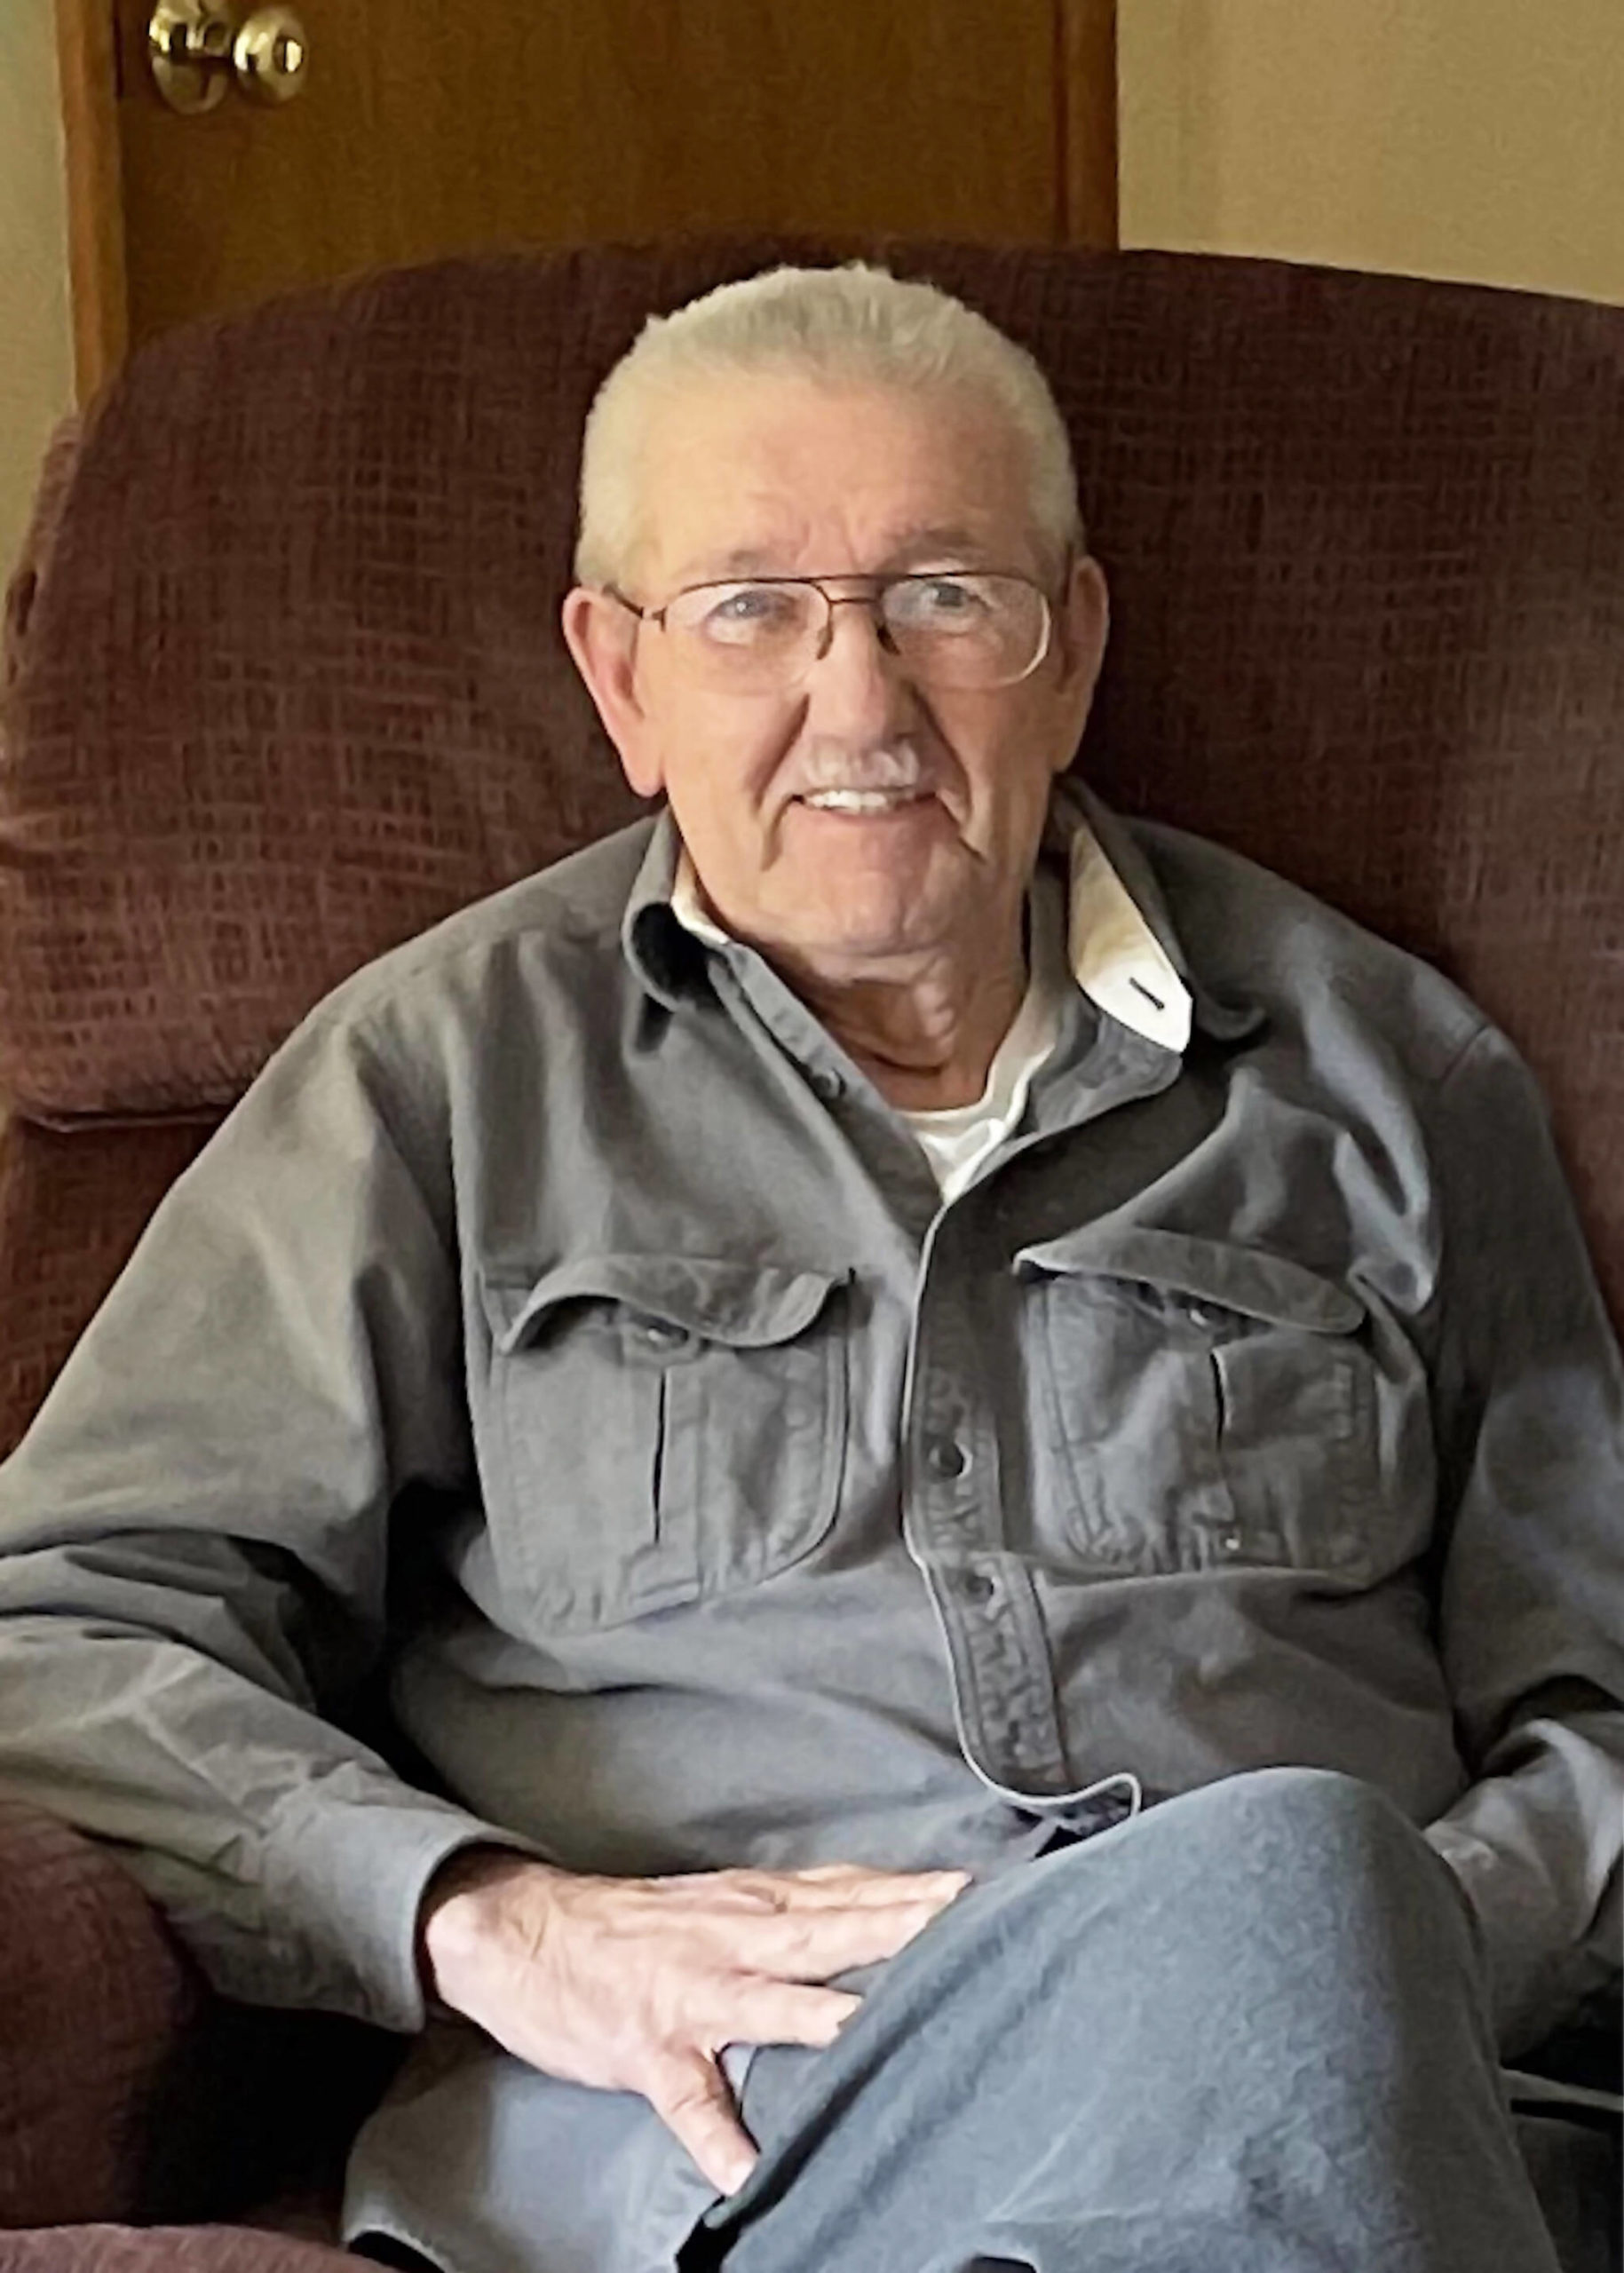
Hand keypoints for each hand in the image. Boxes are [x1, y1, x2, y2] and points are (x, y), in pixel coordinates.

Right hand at [419, 1849, 969, 2194]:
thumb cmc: (638, 1921)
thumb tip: (880, 1898)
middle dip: (891, 1927)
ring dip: (821, 2014)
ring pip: (768, 2001)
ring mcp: (692, 1995)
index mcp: (754, 1904)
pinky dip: (717, 2138)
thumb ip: (800, 1904)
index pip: (845, 1890)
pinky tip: (746, 2173)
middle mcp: (733, 1939)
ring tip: (871, 2030)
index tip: (977, 1887)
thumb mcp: (723, 1897)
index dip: (909, 1889)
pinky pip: (689, 2102)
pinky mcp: (649, 2050)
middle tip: (957, 1921)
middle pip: (826, 1931)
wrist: (525, 1929)